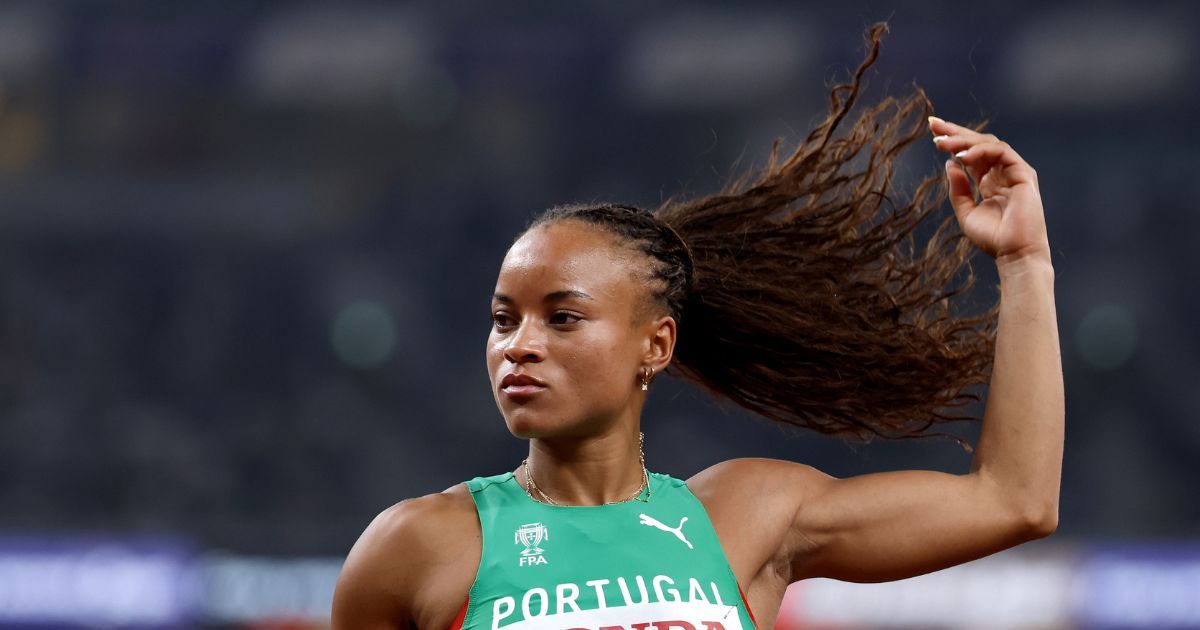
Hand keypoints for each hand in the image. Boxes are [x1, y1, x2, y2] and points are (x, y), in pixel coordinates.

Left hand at [930, 117, 1050, 266]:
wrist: (1014, 253)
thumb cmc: (993, 238)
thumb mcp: (966, 212)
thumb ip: (958, 189)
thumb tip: (949, 164)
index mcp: (989, 181)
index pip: (970, 154)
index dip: (953, 141)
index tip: (932, 131)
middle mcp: (1002, 172)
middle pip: (978, 143)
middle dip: (955, 132)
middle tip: (933, 125)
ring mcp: (1014, 171)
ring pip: (989, 144)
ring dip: (964, 141)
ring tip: (942, 144)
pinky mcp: (1023, 173)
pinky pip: (1001, 151)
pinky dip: (980, 150)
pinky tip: (961, 157)